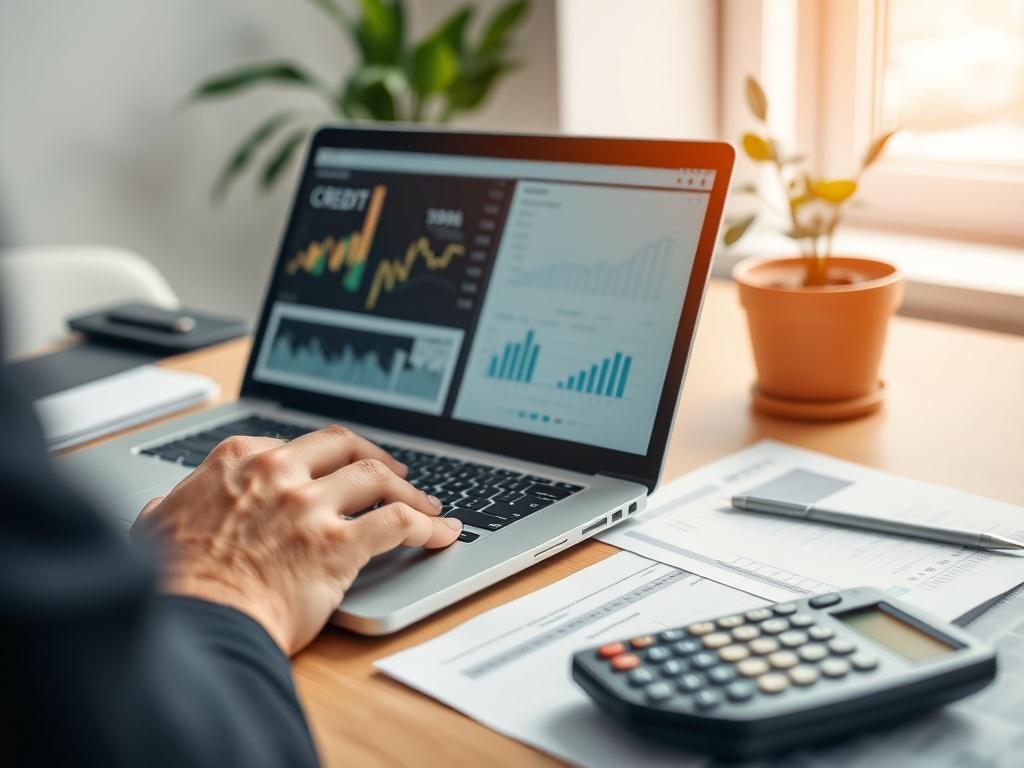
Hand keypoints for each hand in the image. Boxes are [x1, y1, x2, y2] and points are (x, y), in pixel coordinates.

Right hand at [136, 425, 461, 654]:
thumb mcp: (156, 526)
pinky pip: (399, 523)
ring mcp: (310, 505)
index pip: (298, 445)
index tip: (339, 469)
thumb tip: (167, 506)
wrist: (195, 623)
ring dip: (409, 490)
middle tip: (394, 471)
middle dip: (376, 456)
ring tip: (428, 504)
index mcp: (239, 461)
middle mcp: (279, 473)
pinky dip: (428, 525)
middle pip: (345, 447)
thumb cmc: (175, 584)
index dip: (327, 458)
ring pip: (378, 478)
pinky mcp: (338, 544)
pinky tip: (441, 533)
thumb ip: (175, 505)